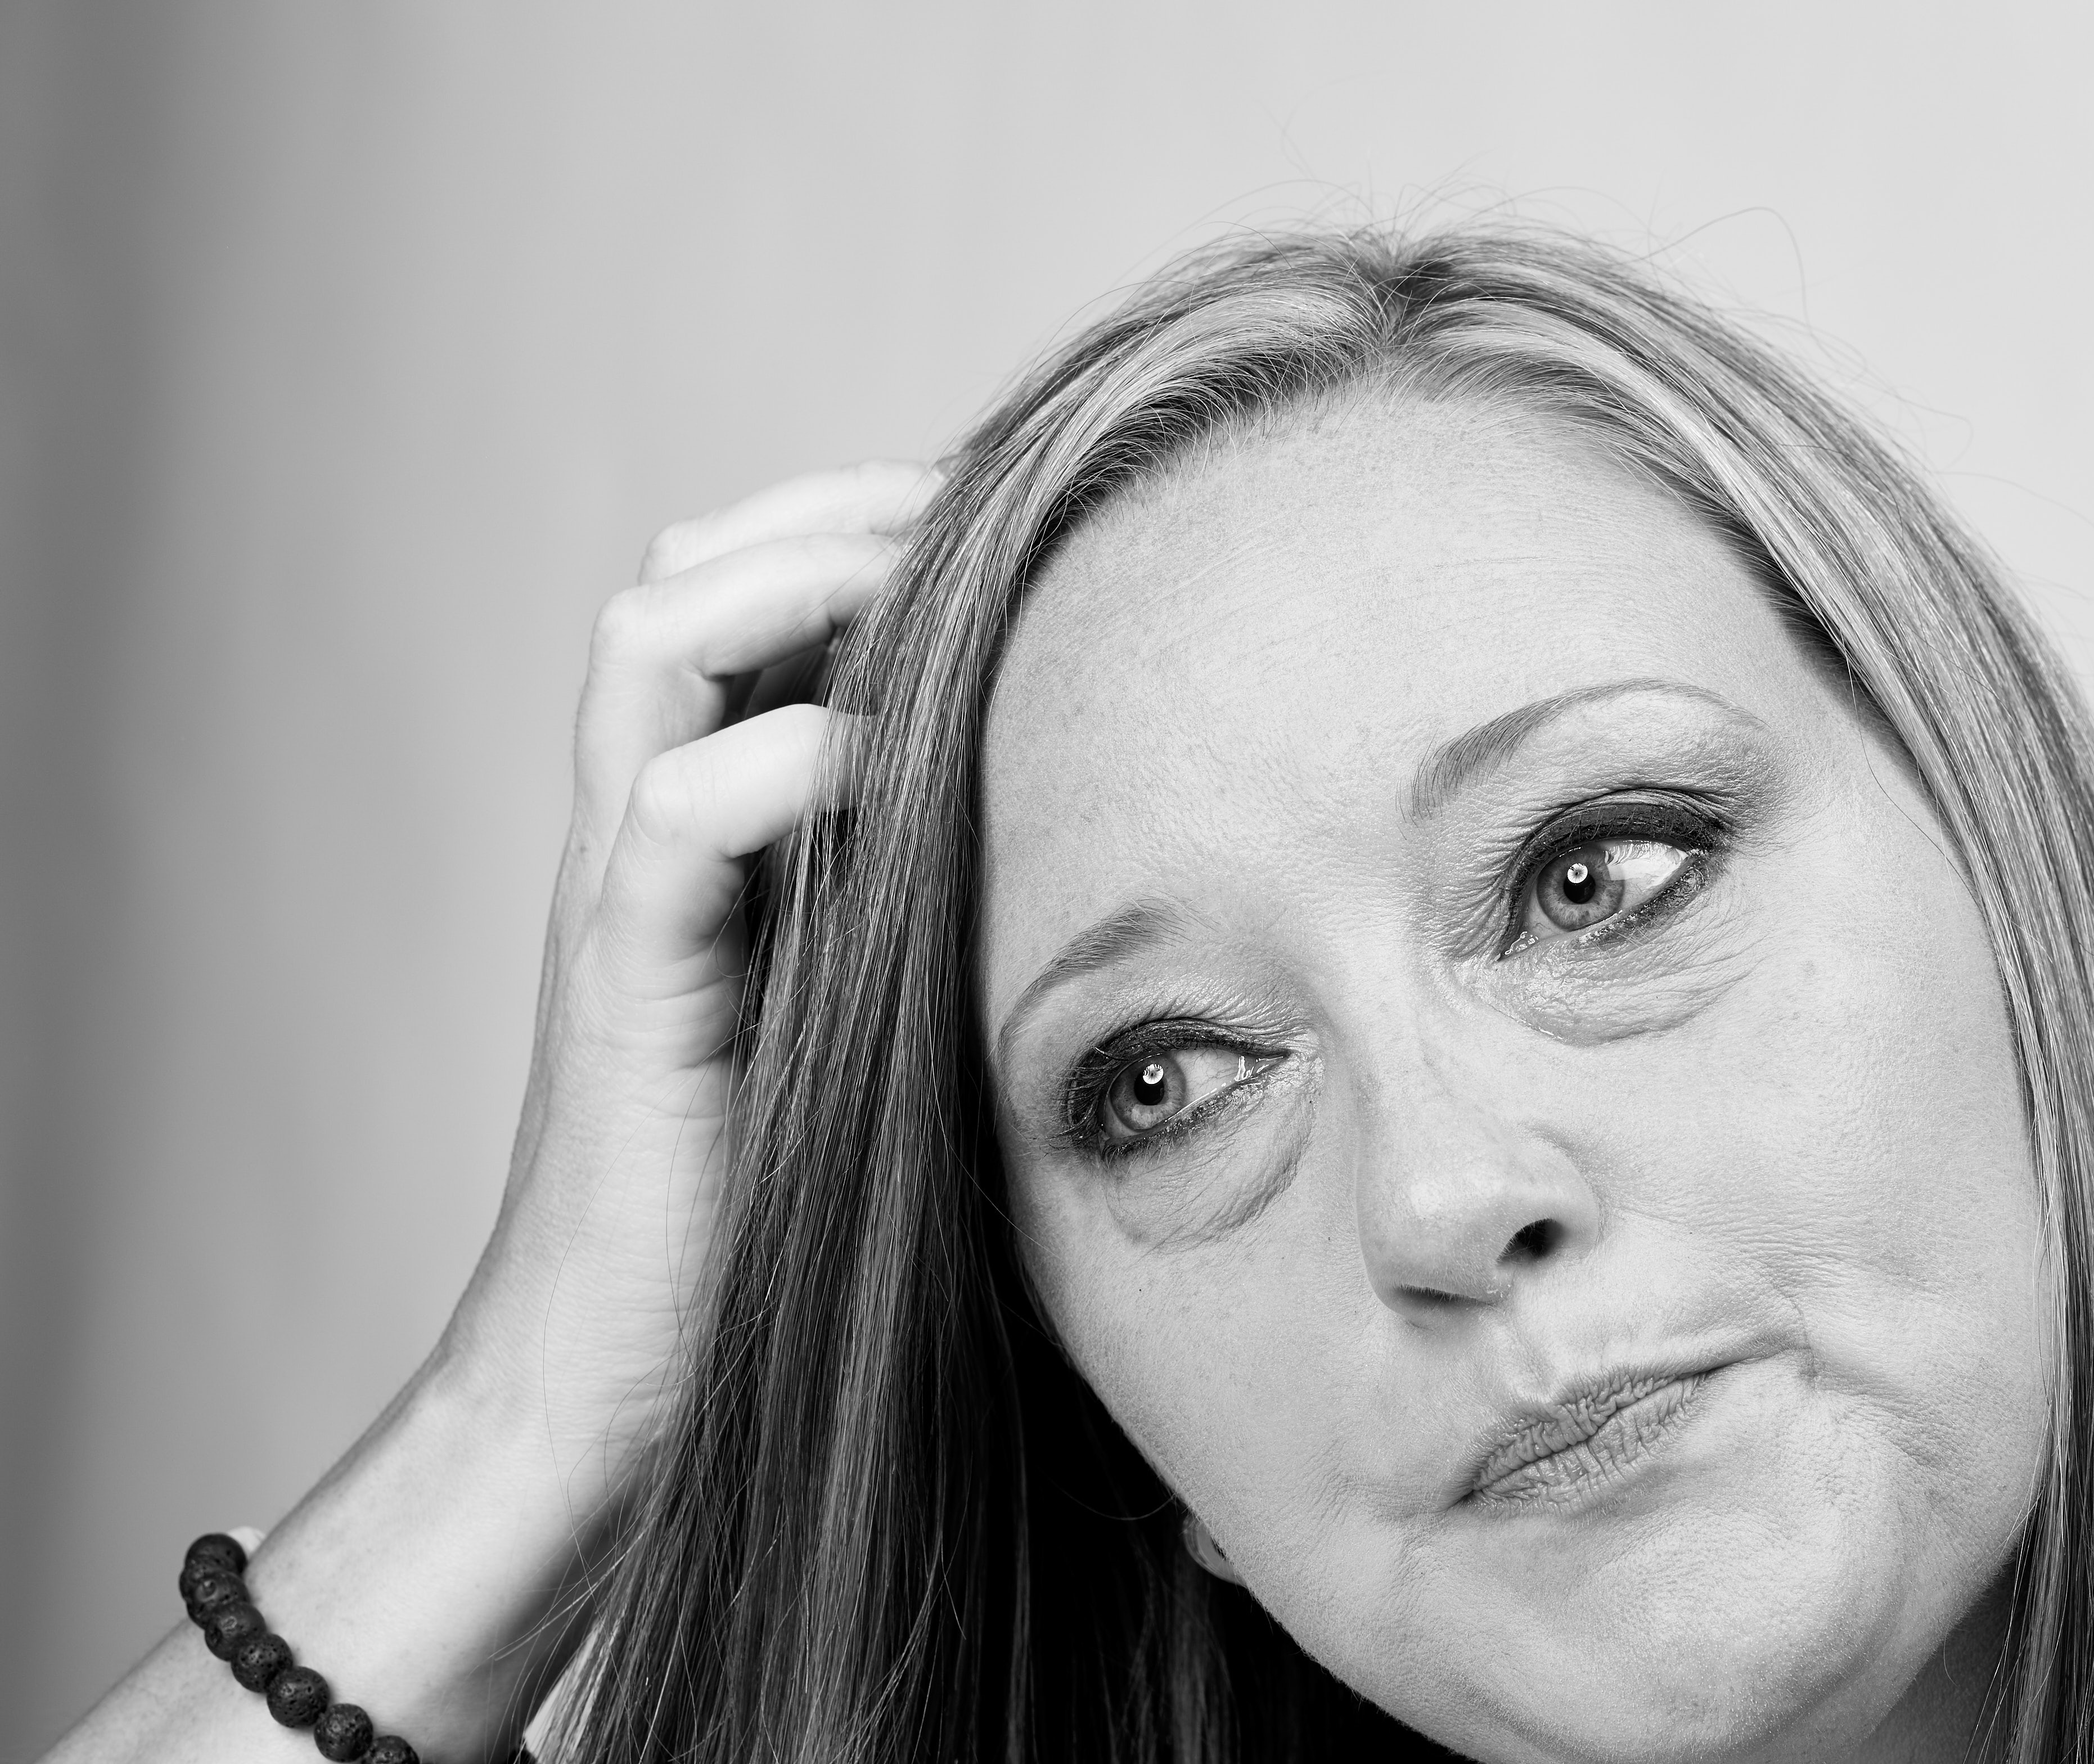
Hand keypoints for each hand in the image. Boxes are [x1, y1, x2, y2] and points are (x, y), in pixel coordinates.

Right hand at [440, 459, 932, 1483]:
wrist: (628, 1375)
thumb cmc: (774, 1204)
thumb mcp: (872, 1003)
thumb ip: (921, 895)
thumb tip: (1092, 809)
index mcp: (702, 828)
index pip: (737, 594)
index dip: (854, 529)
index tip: (999, 526)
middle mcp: (643, 832)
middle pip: (678, 573)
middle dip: (823, 515)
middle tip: (966, 518)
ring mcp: (621, 895)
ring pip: (648, 638)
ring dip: (791, 583)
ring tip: (921, 597)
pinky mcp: (625, 984)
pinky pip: (675, 813)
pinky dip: (786, 760)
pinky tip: (888, 772)